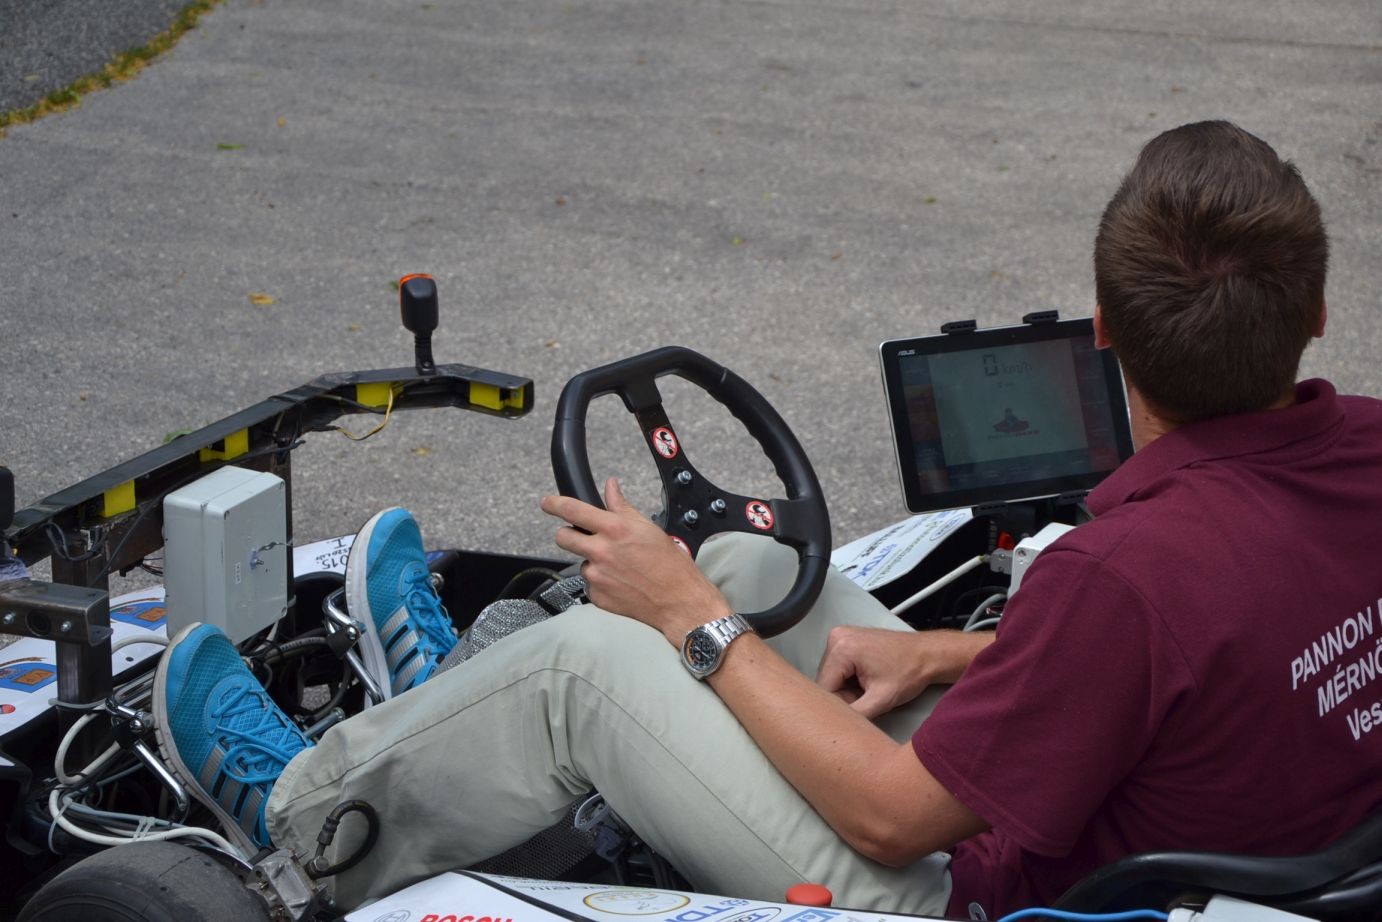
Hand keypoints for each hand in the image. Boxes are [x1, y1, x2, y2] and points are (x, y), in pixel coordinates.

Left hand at [540, 478, 731, 643]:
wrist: (678, 601)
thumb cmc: (670, 564)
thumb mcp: (647, 528)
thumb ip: (622, 507)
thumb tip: (611, 487)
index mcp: (614, 529)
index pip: (572, 510)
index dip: (554, 504)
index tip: (547, 502)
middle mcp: (601, 551)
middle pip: (562, 537)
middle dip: (568, 534)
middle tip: (583, 537)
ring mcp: (596, 575)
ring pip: (581, 562)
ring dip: (593, 562)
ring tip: (620, 567)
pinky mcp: (597, 595)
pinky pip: (590, 584)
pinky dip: (601, 582)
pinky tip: (621, 583)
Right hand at [815, 627, 992, 718]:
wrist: (927, 654)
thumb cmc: (910, 672)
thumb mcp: (882, 699)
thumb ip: (855, 714)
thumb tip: (836, 727)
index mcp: (841, 648)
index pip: (824, 688)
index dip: (840, 706)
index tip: (859, 710)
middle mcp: (835, 637)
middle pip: (827, 681)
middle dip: (844, 697)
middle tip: (869, 699)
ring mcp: (840, 636)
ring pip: (831, 676)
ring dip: (846, 689)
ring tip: (869, 689)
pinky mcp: (846, 639)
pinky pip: (838, 667)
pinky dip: (849, 679)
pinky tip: (867, 681)